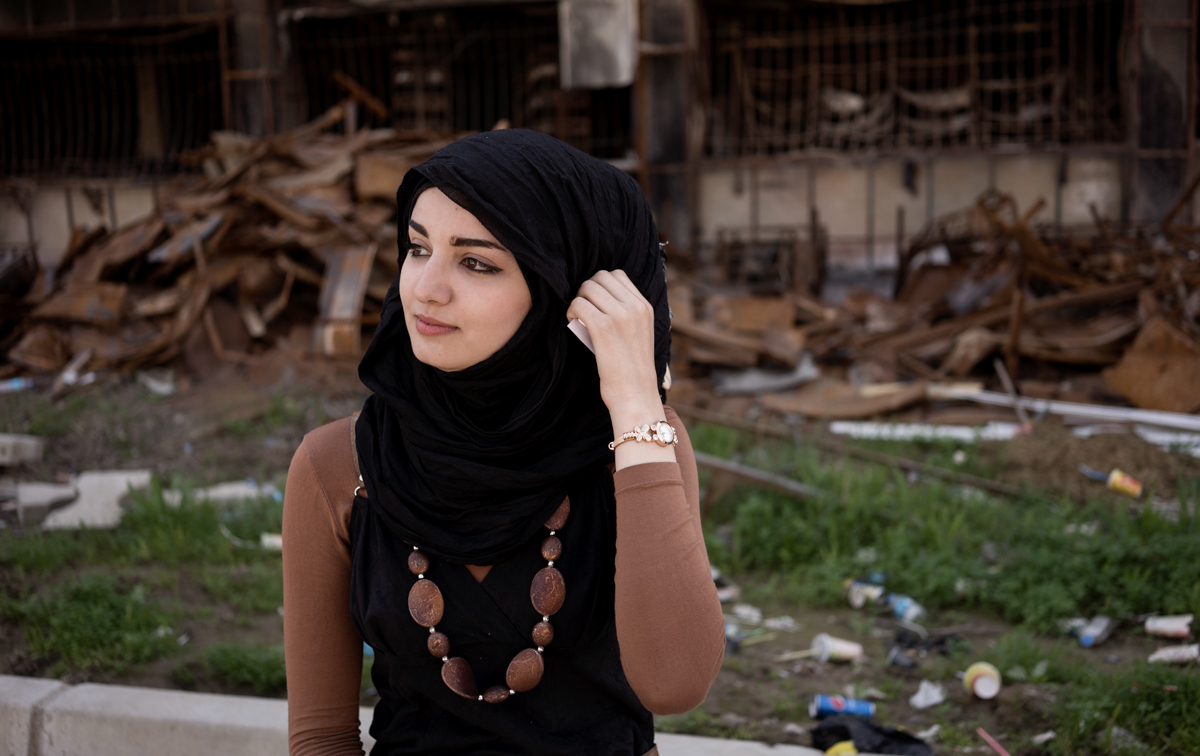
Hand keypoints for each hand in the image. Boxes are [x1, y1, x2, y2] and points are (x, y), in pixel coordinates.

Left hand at [567, 270, 659, 413]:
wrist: (635, 394)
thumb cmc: (632, 369)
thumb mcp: (640, 333)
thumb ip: (628, 312)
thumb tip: (599, 296)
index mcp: (645, 306)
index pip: (618, 275)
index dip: (601, 285)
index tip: (595, 302)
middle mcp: (635, 307)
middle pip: (600, 277)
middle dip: (587, 290)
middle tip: (583, 309)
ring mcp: (620, 315)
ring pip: (587, 287)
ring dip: (578, 300)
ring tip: (578, 317)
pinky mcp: (603, 327)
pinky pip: (578, 304)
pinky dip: (571, 312)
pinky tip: (573, 324)